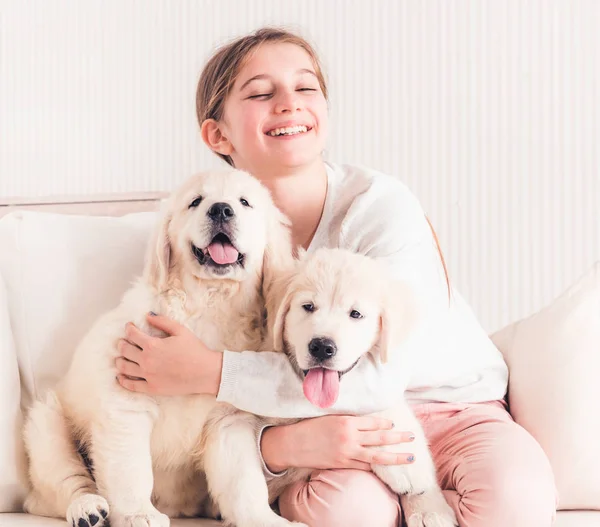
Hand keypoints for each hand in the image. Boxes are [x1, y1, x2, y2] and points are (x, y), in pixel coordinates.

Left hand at [115, 313, 222, 395]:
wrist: (206, 372)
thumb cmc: (195, 350)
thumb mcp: (181, 330)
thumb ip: (163, 321)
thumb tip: (148, 315)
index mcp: (152, 345)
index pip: (132, 335)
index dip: (129, 329)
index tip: (129, 327)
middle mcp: (146, 360)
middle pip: (125, 350)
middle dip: (122, 344)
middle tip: (122, 342)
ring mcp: (148, 376)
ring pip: (125, 367)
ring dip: (119, 361)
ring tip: (119, 358)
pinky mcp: (152, 388)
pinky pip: (132, 385)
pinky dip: (123, 380)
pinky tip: (121, 377)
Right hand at [260, 415, 414, 472]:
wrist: (293, 443)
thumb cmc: (309, 427)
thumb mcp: (330, 417)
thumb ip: (348, 420)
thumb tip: (366, 422)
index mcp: (346, 422)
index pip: (373, 423)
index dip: (385, 424)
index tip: (393, 425)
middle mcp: (349, 437)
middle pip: (380, 439)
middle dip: (398, 438)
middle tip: (411, 437)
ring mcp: (347, 453)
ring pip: (377, 456)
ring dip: (395, 456)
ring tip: (410, 456)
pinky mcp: (342, 464)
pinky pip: (364, 466)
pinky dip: (376, 467)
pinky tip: (387, 467)